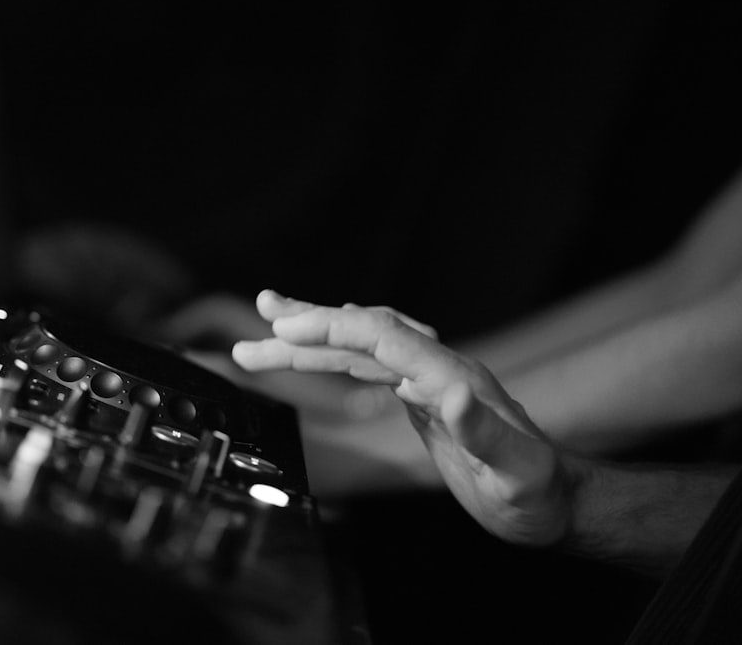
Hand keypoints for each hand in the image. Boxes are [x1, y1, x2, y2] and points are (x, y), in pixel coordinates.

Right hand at [233, 290, 576, 546]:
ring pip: (362, 348)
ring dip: (313, 339)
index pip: (384, 337)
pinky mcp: (422, 398)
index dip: (333, 327)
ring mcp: (429, 382)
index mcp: (453, 378)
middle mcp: (438, 370)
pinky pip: (370, 368)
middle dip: (310, 323)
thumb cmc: (538, 492)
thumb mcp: (515, 472)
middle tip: (261, 314)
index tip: (285, 327)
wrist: (555, 501)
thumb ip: (483, 434)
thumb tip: (449, 397)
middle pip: (365, 332)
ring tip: (268, 334)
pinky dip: (335, 358)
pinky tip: (314, 355)